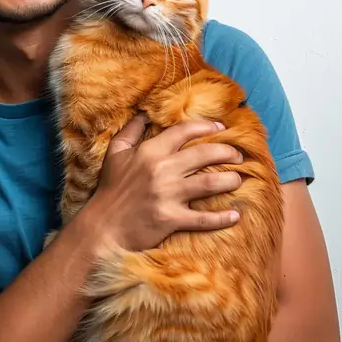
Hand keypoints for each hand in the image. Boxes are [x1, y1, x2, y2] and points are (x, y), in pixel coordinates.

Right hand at [86, 116, 242, 252]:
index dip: (207, 127)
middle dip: (227, 152)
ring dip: (231, 180)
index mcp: (150, 152)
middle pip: (205, 154)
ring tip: (239, 180)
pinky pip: (204, 218)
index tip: (221, 129)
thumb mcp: (115, 154)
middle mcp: (162, 170)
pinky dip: (222, 218)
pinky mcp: (171, 219)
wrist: (102, 228)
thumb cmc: (110, 190)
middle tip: (238, 156)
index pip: (184, 131)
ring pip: (211, 183)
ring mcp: (168, 195)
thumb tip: (143, 113)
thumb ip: (131, 131)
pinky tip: (235, 216)